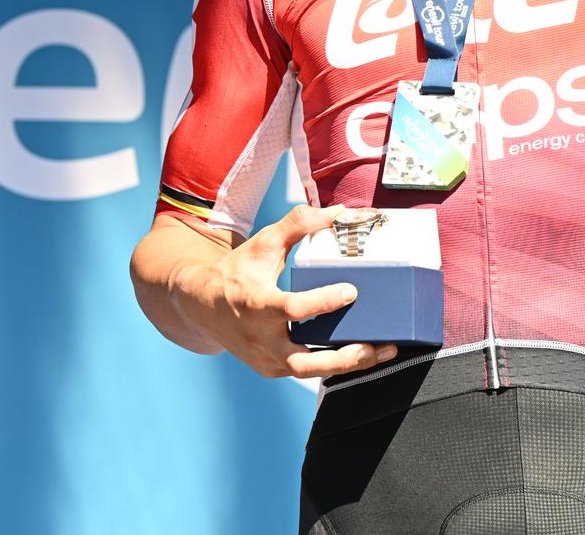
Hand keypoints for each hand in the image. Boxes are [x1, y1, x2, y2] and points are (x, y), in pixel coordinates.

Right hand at [169, 203, 399, 379]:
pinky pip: (307, 371)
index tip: (351, 291)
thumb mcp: (263, 243)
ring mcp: (266, 360)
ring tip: (383, 351)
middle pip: (304, 362)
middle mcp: (260, 339)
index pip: (292, 310)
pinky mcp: (272, 369)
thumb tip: (336, 211)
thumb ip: (298, 224)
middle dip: (343, 358)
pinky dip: (334, 364)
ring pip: (310, 372)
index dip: (322, 302)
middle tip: (376, 346)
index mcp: (256, 305)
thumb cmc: (237, 272)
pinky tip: (364, 354)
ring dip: (348, 365)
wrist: (202, 306)